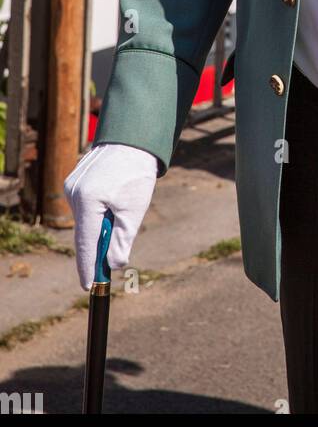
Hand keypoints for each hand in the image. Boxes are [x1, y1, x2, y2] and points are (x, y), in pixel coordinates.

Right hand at [64, 143, 157, 290]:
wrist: (133, 140)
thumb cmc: (136, 173)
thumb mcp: (134, 209)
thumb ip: (122, 240)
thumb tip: (112, 265)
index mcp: (88, 200)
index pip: (85, 243)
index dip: (87, 267)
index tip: (89, 286)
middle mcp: (74, 193)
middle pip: (84, 232)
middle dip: (96, 248)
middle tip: (106, 266)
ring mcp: (71, 186)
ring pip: (84, 219)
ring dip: (99, 226)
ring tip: (119, 212)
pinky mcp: (74, 181)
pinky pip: (84, 206)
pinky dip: (96, 214)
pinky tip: (111, 203)